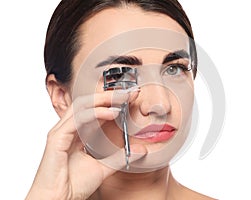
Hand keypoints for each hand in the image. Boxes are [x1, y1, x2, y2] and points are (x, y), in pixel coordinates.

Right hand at [26, 90, 145, 199]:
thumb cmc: (74, 185)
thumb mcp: (103, 168)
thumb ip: (120, 157)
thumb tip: (141, 150)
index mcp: (77, 133)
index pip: (94, 110)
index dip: (111, 102)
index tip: (130, 98)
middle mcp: (68, 129)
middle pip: (87, 103)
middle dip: (108, 96)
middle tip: (128, 93)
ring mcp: (61, 132)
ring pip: (82, 106)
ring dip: (103, 100)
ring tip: (122, 98)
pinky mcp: (56, 138)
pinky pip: (77, 119)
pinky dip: (95, 113)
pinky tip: (112, 113)